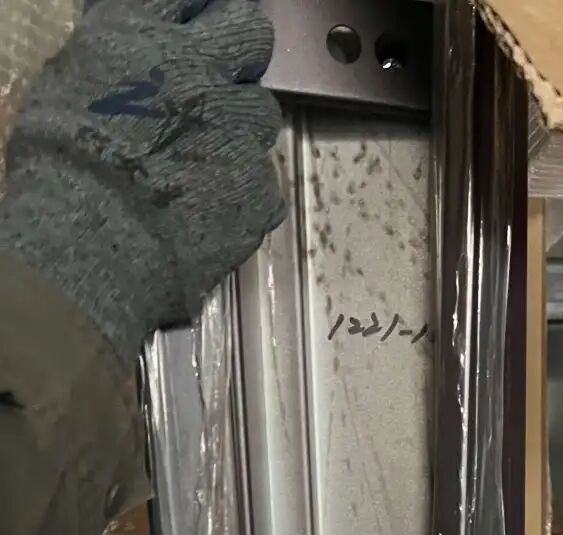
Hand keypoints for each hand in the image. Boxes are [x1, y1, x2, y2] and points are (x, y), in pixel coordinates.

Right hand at [0, 0, 285, 363]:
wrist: (90, 245)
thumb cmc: (60, 169)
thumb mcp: (71, 85)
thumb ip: (119, 64)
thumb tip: (133, 65)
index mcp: (145, 34)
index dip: (203, 11)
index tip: (200, 28)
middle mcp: (202, 71)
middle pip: (251, 34)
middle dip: (240, 55)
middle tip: (220, 85)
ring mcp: (238, 132)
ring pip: (262, 114)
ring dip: (241, 131)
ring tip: (206, 165)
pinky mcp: (259, 190)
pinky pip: (264, 184)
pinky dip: (243, 196)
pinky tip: (209, 213)